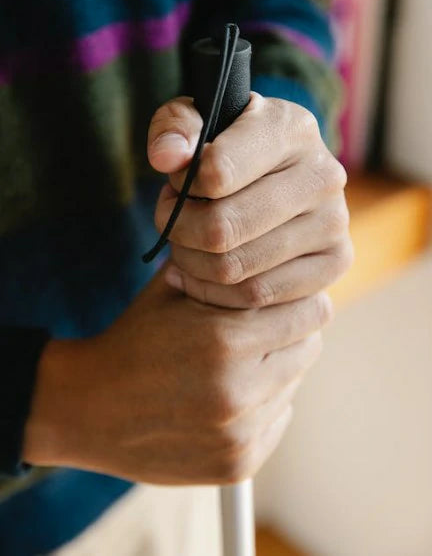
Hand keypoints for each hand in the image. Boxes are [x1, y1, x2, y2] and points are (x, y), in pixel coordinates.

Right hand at [23, 266, 327, 484]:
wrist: (89, 408)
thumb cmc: (134, 340)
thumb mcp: (172, 289)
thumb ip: (225, 270)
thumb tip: (278, 257)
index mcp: (225, 340)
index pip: (310, 313)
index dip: (302, 299)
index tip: (289, 297)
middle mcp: (238, 391)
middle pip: (309, 348)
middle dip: (291, 331)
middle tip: (262, 328)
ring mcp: (239, 434)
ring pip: (293, 384)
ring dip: (275, 369)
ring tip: (235, 363)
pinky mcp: (237, 464)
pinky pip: (277, 420)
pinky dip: (263, 405)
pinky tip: (228, 396)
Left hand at [148, 94, 352, 307]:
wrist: (269, 181)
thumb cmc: (224, 149)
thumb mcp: (193, 124)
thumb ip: (173, 128)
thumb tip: (168, 157)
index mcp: (291, 128)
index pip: (217, 172)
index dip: (182, 186)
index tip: (176, 183)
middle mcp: (323, 174)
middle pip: (223, 228)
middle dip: (180, 230)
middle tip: (171, 221)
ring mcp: (335, 221)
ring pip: (235, 267)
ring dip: (192, 262)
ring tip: (185, 244)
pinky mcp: (336, 261)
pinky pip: (257, 293)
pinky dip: (215, 292)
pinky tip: (199, 274)